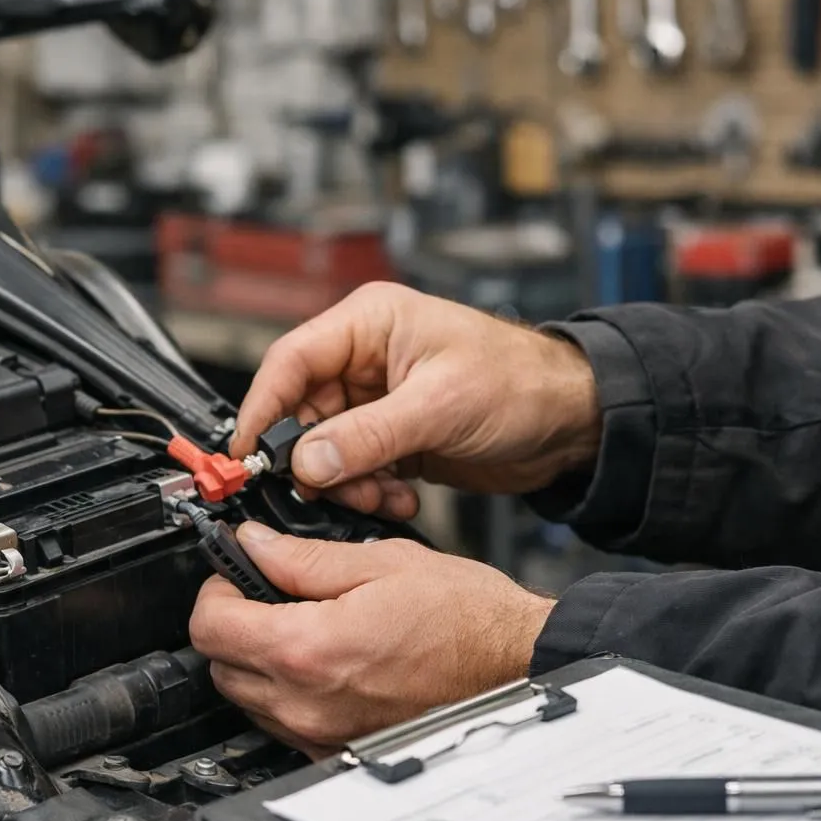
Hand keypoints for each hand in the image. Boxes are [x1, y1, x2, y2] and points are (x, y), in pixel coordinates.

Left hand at [189, 522, 555, 754]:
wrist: (516, 667)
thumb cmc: (466, 618)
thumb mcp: (382, 561)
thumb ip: (303, 558)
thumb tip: (253, 545)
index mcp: (309, 648)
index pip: (209, 625)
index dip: (216, 590)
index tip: (236, 573)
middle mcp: (307, 701)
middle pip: (219, 666)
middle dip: (234, 624)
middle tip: (269, 594)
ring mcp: (321, 733)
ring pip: (246, 698)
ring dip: (257, 660)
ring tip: (305, 625)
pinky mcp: (337, 751)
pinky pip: (282, 723)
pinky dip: (286, 692)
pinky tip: (324, 661)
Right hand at [232, 283, 598, 520]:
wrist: (571, 421)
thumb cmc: (522, 383)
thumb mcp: (441, 406)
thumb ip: (369, 435)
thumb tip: (309, 461)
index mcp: (369, 323)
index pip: (290, 361)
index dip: (262, 408)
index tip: (249, 455)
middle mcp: (365, 358)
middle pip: (300, 411)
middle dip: (310, 458)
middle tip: (324, 490)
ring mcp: (377, 399)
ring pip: (324, 447)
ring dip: (344, 481)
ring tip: (379, 495)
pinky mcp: (392, 436)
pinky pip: (354, 468)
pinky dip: (367, 490)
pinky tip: (398, 497)